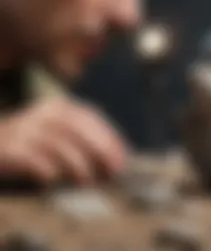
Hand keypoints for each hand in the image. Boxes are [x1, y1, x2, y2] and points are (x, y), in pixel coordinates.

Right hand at [0, 98, 127, 185]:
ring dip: (78, 164)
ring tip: (87, 181)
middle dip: (100, 149)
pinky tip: (52, 180)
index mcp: (60, 107)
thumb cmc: (36, 141)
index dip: (109, 137)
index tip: (122, 158)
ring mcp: (27, 128)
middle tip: (114, 170)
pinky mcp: (10, 147)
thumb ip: (84, 139)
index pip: (91, 118)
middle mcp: (45, 113)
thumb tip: (115, 158)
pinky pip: (34, 159)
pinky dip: (46, 169)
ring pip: (59, 145)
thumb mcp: (60, 132)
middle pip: (78, 128)